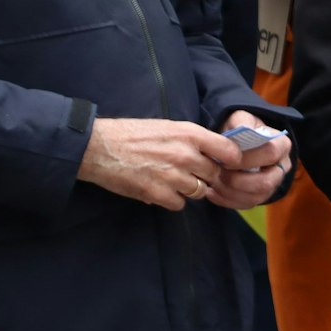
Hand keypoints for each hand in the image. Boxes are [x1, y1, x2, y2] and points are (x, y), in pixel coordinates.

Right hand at [77, 118, 243, 210]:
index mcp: (190, 134)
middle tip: (191, 174)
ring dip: (188, 189)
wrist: (99, 147)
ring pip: (198, 191)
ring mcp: (172, 175)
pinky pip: (179, 204)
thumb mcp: (168, 127)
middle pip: (213, 174)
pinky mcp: (157, 193)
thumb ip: (192, 139)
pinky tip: (160, 190)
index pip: (228, 150)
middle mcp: (185, 154)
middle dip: (205, 176)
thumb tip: (214, 154)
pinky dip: (171, 200)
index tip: (226, 164)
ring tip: (172, 181)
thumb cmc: (132, 134)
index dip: (230, 159)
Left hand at [206, 109, 293, 210]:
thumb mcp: (240, 118)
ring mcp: (272, 184)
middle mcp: (282, 167)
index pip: (271, 154)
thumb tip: (241, 130)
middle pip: (267, 182)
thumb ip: (240, 121)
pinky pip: (245, 204)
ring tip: (211, 184)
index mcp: (282, 145)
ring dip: (230, 193)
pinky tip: (211, 192)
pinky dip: (226, 201)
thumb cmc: (240, 129)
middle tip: (217, 175)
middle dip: (239, 181)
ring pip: (256, 197)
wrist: (237, 143)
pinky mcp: (260, 196)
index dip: (248, 159)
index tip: (226, 159)